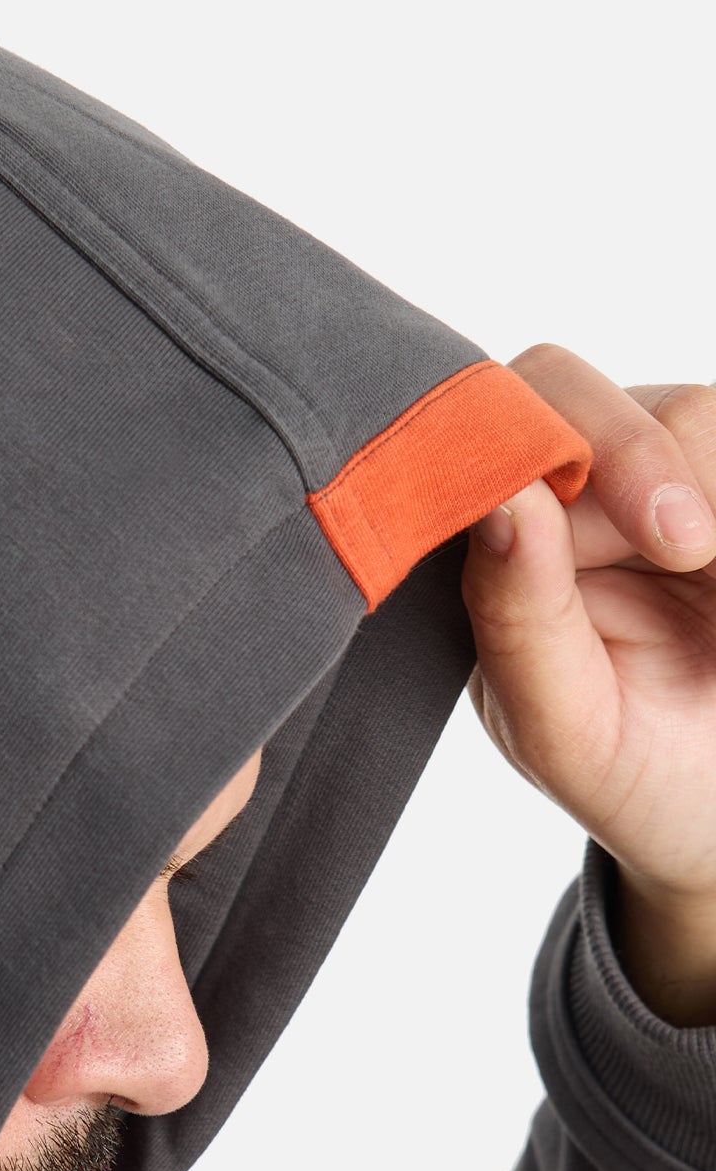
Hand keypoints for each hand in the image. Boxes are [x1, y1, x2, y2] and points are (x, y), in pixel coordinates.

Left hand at [462, 345, 715, 1023]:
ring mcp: (655, 481)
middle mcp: (561, 503)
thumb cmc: (636, 777)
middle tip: (689, 549)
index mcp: (492, 558)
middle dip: (633, 454)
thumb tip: (502, 503)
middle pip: (572, 394)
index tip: (577, 513)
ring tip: (708, 575)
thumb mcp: (566, 728)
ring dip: (702, 483)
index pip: (477, 444)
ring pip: (683, 410)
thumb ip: (518, 620)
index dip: (530, 449)